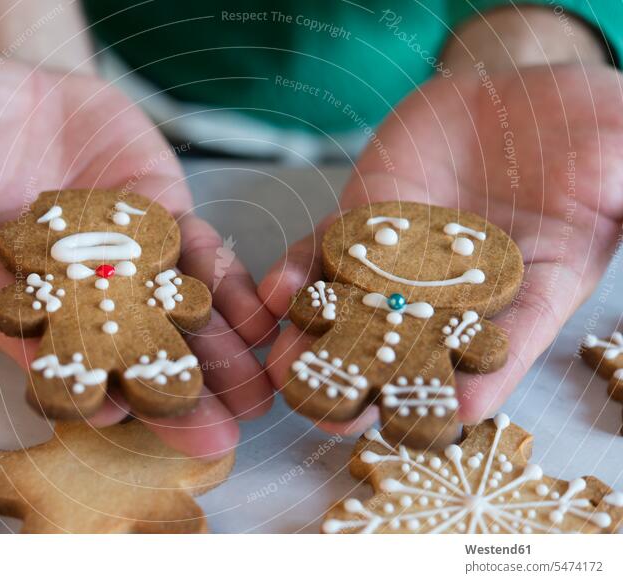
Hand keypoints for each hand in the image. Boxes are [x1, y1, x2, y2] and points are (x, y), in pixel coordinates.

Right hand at [0, 52, 276, 456]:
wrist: (14, 78)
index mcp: (4, 288)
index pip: (41, 347)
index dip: (77, 380)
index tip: (113, 413)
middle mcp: (71, 287)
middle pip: (121, 351)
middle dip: (166, 395)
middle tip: (209, 443)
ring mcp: (125, 258)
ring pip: (173, 317)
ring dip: (215, 358)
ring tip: (254, 401)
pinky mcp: (166, 221)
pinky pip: (204, 261)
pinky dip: (232, 290)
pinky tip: (262, 322)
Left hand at [260, 64, 622, 432]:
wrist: (514, 96)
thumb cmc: (583, 130)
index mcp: (530, 289)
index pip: (508, 343)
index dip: (485, 374)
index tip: (457, 405)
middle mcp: (459, 290)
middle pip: (417, 349)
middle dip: (378, 383)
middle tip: (345, 416)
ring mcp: (403, 259)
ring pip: (357, 312)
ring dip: (321, 346)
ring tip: (292, 372)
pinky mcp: (361, 225)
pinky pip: (324, 254)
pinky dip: (299, 274)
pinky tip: (277, 293)